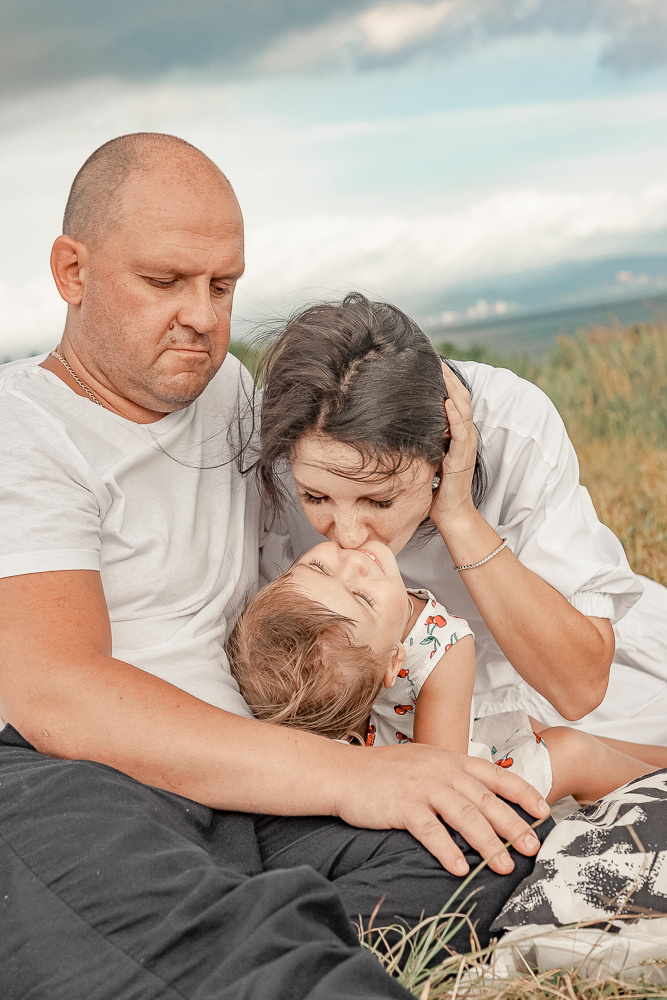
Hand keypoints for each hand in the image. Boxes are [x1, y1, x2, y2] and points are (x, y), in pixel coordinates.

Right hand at [334, 742, 550, 875]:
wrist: (345, 773)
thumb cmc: (387, 773)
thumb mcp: (426, 764)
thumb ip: (454, 776)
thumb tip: (485, 799)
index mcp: (451, 760)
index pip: (496, 775)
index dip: (522, 793)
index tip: (543, 811)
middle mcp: (442, 770)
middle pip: (486, 800)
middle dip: (513, 826)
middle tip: (532, 848)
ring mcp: (422, 786)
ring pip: (465, 816)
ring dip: (488, 844)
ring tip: (504, 867)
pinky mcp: (403, 805)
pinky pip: (431, 830)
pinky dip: (447, 851)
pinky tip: (459, 869)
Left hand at [429, 362, 477, 526]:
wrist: (450, 511)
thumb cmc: (436, 486)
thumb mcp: (426, 455)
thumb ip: (422, 439)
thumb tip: (399, 426)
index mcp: (456, 434)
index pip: (453, 401)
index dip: (445, 383)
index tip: (431, 365)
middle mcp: (464, 435)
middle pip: (461, 399)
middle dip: (449, 378)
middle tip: (436, 359)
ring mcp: (465, 446)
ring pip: (464, 410)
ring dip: (454, 390)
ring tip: (443, 372)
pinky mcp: (463, 458)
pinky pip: (462, 433)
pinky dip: (456, 416)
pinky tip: (448, 403)